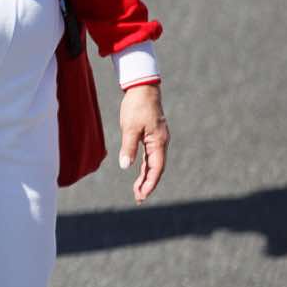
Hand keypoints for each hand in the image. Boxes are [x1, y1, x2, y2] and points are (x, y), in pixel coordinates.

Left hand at [119, 81, 167, 202]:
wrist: (142, 88)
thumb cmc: (136, 106)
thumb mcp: (130, 128)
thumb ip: (129, 147)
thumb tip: (126, 166)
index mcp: (158, 142)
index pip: (156, 169)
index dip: (149, 184)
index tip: (142, 196)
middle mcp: (161, 143)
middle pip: (156, 169)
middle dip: (147, 184)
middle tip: (138, 198)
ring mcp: (158, 139)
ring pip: (153, 163)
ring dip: (146, 176)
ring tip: (138, 190)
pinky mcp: (153, 135)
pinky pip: (150, 155)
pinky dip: (145, 166)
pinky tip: (138, 171)